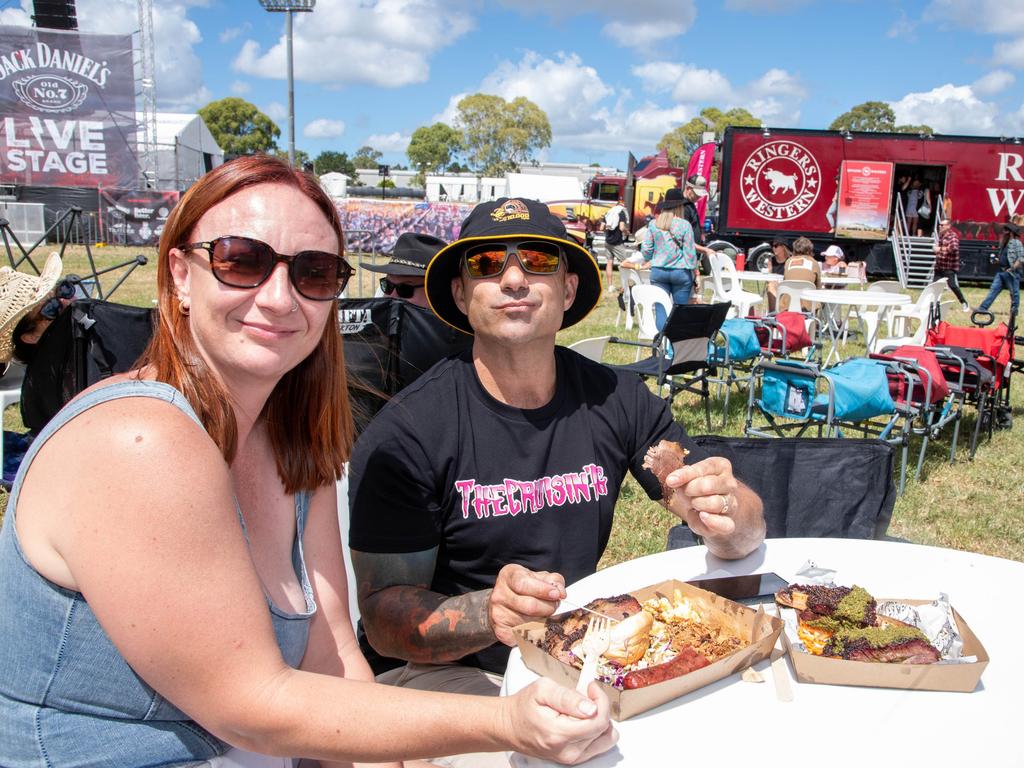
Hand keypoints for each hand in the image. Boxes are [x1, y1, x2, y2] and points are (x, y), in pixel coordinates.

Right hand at [489, 565, 565, 645]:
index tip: (556, 595)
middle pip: (530, 606)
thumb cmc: (524, 589)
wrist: (504, 604)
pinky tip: (534, 625)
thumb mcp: (538, 577)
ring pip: (529, 623)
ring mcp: (498, 614)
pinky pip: (524, 635)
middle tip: (554, 606)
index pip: (524, 584)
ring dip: (543, 621)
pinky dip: (534, 632)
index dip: (542, 590)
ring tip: (543, 615)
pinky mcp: (501, 631)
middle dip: (548, 608)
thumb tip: (561, 593)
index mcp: (508, 576)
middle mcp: (499, 594)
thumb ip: (553, 581)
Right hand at [501, 678, 616, 763]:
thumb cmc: (524, 706)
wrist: (510, 726)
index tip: (591, 687)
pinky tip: (582, 719)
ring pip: (605, 739)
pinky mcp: (574, 759)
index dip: (601, 700)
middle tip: (586, 694)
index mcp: (559, 734)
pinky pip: (598, 745)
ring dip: (599, 720)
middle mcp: (568, 751)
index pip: (598, 721)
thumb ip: (568, 697)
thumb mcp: (542, 690)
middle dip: (600, 707)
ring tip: (583, 708)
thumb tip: (591, 708)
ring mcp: (571, 758)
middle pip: (604, 730)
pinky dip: (595, 730)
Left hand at [663, 456, 740, 537]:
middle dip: (690, 490)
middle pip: (708, 486)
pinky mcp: (730, 523)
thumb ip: (682, 477)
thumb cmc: (697, 488)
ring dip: (698, 504)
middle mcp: (729, 483)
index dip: (685, 475)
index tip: (670, 481)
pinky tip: (702, 516)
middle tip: (686, 493)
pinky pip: (725, 524)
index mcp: (720, 466)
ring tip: (694, 505)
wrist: (711, 508)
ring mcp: (731, 503)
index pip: (703, 468)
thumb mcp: (689, 478)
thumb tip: (672, 480)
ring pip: (715, 503)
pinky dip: (712, 522)